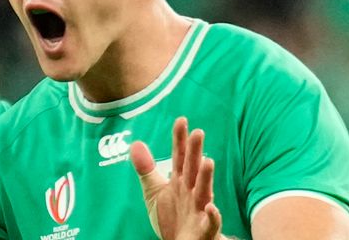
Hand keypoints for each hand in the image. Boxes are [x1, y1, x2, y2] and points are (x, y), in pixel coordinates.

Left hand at [131, 117, 221, 239]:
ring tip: (208, 161)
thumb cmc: (172, 217)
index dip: (180, 140)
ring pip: (204, 192)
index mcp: (180, 181)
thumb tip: (136, 143)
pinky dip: (213, 216)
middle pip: (193, 169)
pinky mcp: (205, 230)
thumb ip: (147, 169)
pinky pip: (211, 223)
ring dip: (206, 178)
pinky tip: (211, 207)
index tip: (181, 120)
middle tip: (198, 132)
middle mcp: (192, 192)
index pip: (179, 157)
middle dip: (195, 152)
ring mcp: (199, 210)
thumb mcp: (154, 192)